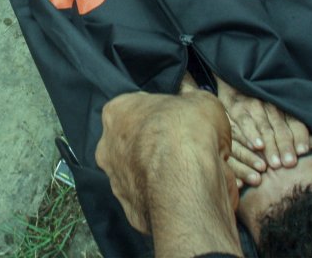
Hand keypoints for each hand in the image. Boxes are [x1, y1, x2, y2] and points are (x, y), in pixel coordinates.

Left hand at [96, 89, 237, 236]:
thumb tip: (199, 113)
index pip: (138, 110)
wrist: (184, 179)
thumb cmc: (185, 131)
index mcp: (117, 112)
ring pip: (142, 175)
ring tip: (193, 176)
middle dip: (161, 148)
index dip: (165, 117)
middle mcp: (108, 146)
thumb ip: (195, 106)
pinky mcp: (130, 210)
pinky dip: (168, 199)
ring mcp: (116, 180)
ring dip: (164, 175)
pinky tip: (187, 195)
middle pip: (137, 144)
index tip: (183, 124)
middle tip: (189, 152)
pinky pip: (151, 201)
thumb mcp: (203, 102)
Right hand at [216, 79, 308, 185]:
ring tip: (275, 163)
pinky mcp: (237, 108)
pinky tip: (257, 146)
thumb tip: (304, 151)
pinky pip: (246, 122)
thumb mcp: (276, 111)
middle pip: (281, 129)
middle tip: (289, 164)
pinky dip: (252, 134)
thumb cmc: (258, 105)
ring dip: (271, 146)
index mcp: (284, 109)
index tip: (303, 152)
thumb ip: (288, 127)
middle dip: (286, 147)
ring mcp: (254, 106)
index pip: (296, 123)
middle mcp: (271, 107)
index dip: (300, 137)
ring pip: (265, 128)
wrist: (233, 83)